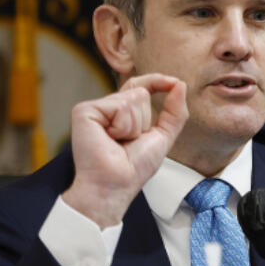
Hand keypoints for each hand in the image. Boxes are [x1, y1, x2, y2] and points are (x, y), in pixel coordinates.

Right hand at [61, 74, 187, 227]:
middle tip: (129, 142)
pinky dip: (123, 126)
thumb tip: (179, 84)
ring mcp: (94, 108)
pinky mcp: (84, 110)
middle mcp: (107, 108)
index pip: (141, 86)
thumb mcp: (163, 137)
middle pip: (141, 92)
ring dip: (135, 126)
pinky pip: (120, 105)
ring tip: (119, 142)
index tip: (173, 83)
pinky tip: (110, 138)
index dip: (157, 81)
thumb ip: (175, 112)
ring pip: (133, 98)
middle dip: (145, 120)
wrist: (117, 184)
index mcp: (122, 113)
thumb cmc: (135, 168)